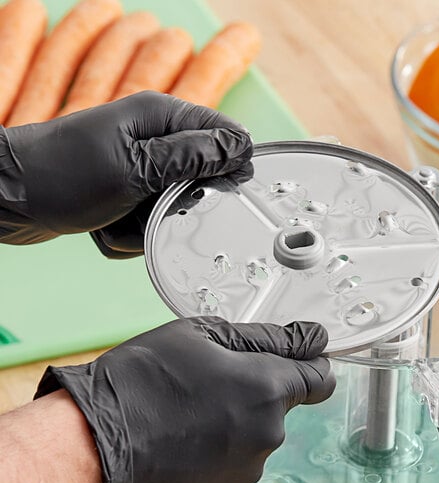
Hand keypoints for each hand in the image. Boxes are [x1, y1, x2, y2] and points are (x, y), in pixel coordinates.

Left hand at [0, 91, 252, 256]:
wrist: (6, 200)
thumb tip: (239, 147)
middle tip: (149, 206)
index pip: (223, 132)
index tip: (222, 192)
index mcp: (159, 117)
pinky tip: (103, 226)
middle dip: (176, 206)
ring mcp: (137, 168)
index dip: (231, 164)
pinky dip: (127, 233)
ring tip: (116, 217)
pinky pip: (147, 223)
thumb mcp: (136, 168)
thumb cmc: (62, 176)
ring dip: (145, 225)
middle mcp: (152, 139)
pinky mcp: (124, 193)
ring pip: (173, 209)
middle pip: (199, 180)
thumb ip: (192, 158)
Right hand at [34, 318, 335, 482]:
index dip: (308, 365)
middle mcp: (267, 434)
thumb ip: (267, 337)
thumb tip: (312, 338)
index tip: (294, 361)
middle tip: (209, 383)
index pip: (319, 378)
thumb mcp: (202, 335)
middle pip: (280, 407)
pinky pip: (235, 467)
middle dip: (256, 392)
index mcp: (266, 388)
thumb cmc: (141, 381)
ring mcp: (247, 472)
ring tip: (188, 416)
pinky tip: (183, 445)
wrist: (92, 446)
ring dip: (236, 425)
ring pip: (255, 438)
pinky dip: (219, 455)